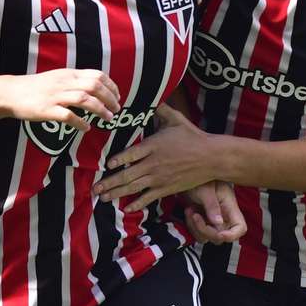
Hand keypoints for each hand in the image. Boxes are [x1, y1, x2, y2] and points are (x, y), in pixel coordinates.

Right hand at [2, 69, 120, 131]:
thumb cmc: (35, 87)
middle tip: (116, 109)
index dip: (111, 86)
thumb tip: (95, 88)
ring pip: (84, 99)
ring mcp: (55, 96)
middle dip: (110, 98)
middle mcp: (64, 82)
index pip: (96, 75)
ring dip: (100, 110)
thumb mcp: (57, 77)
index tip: (117, 96)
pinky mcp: (47, 110)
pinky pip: (68, 116)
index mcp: (68, 74)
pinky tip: (86, 127)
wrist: (11, 92)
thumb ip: (74, 81)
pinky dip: (80, 122)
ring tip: (108, 118)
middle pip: (94, 86)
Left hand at [95, 109, 217, 207]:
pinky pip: (149, 197)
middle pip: (127, 175)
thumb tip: (151, 96)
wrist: (211, 157)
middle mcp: (153, 164)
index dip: (118, 160)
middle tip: (95, 188)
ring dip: (117, 193)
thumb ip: (160, 109)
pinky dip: (137, 204)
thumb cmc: (193, 137)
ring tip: (102, 198)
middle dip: (109, 183)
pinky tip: (126, 208)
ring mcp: (159, 178)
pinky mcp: (167, 188)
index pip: (132, 154)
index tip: (107, 164)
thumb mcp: (176, 119)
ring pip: (134, 187)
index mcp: (153, 146)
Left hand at [181, 181, 245, 242]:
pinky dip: (191, 226)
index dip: (232, 235)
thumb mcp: (206, 189)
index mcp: (230, 207)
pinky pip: (198, 233)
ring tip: (190, 211)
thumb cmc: (201, 178)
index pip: (240, 228)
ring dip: (195, 228)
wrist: (189, 175)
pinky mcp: (203, 222)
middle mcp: (223, 217)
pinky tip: (188, 211)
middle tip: (195, 216)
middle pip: (221, 237)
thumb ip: (212, 206)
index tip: (218, 234)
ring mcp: (213, 220)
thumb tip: (218, 223)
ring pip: (207, 237)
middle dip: (205, 230)